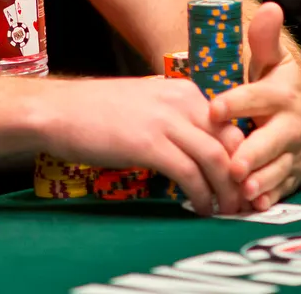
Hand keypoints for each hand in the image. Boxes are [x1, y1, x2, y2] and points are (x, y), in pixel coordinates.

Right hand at [42, 75, 248, 215]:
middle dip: (242, 176)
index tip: (244, 182)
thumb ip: (175, 119)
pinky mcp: (150, 144)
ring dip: (227, 192)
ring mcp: (166, 121)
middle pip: (231, 142)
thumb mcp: (146, 104)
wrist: (56, 110)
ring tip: (227, 212)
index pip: (230, 124)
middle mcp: (181, 100)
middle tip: (244, 202)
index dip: (243, 157)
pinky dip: (201, 196)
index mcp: (183, 89)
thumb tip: (200, 149)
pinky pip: (190, 175)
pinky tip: (200, 209)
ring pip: (217, 160)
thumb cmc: (95, 112)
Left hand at [208, 3, 300, 210]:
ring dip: (263, 179)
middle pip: (274, 138)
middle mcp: (295, 122)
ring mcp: (299, 149)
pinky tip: (256, 204)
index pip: (258, 96)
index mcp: (284, 91)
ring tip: (242, 190)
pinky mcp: (300, 170)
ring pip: (281, 166)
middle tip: (233, 165)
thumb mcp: (274, 59)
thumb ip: (264, 39)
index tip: (213, 109)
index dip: (236, 102)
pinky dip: (273, 195)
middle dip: (254, 152)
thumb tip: (269, 7)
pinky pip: (287, 185)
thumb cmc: (281, 82)